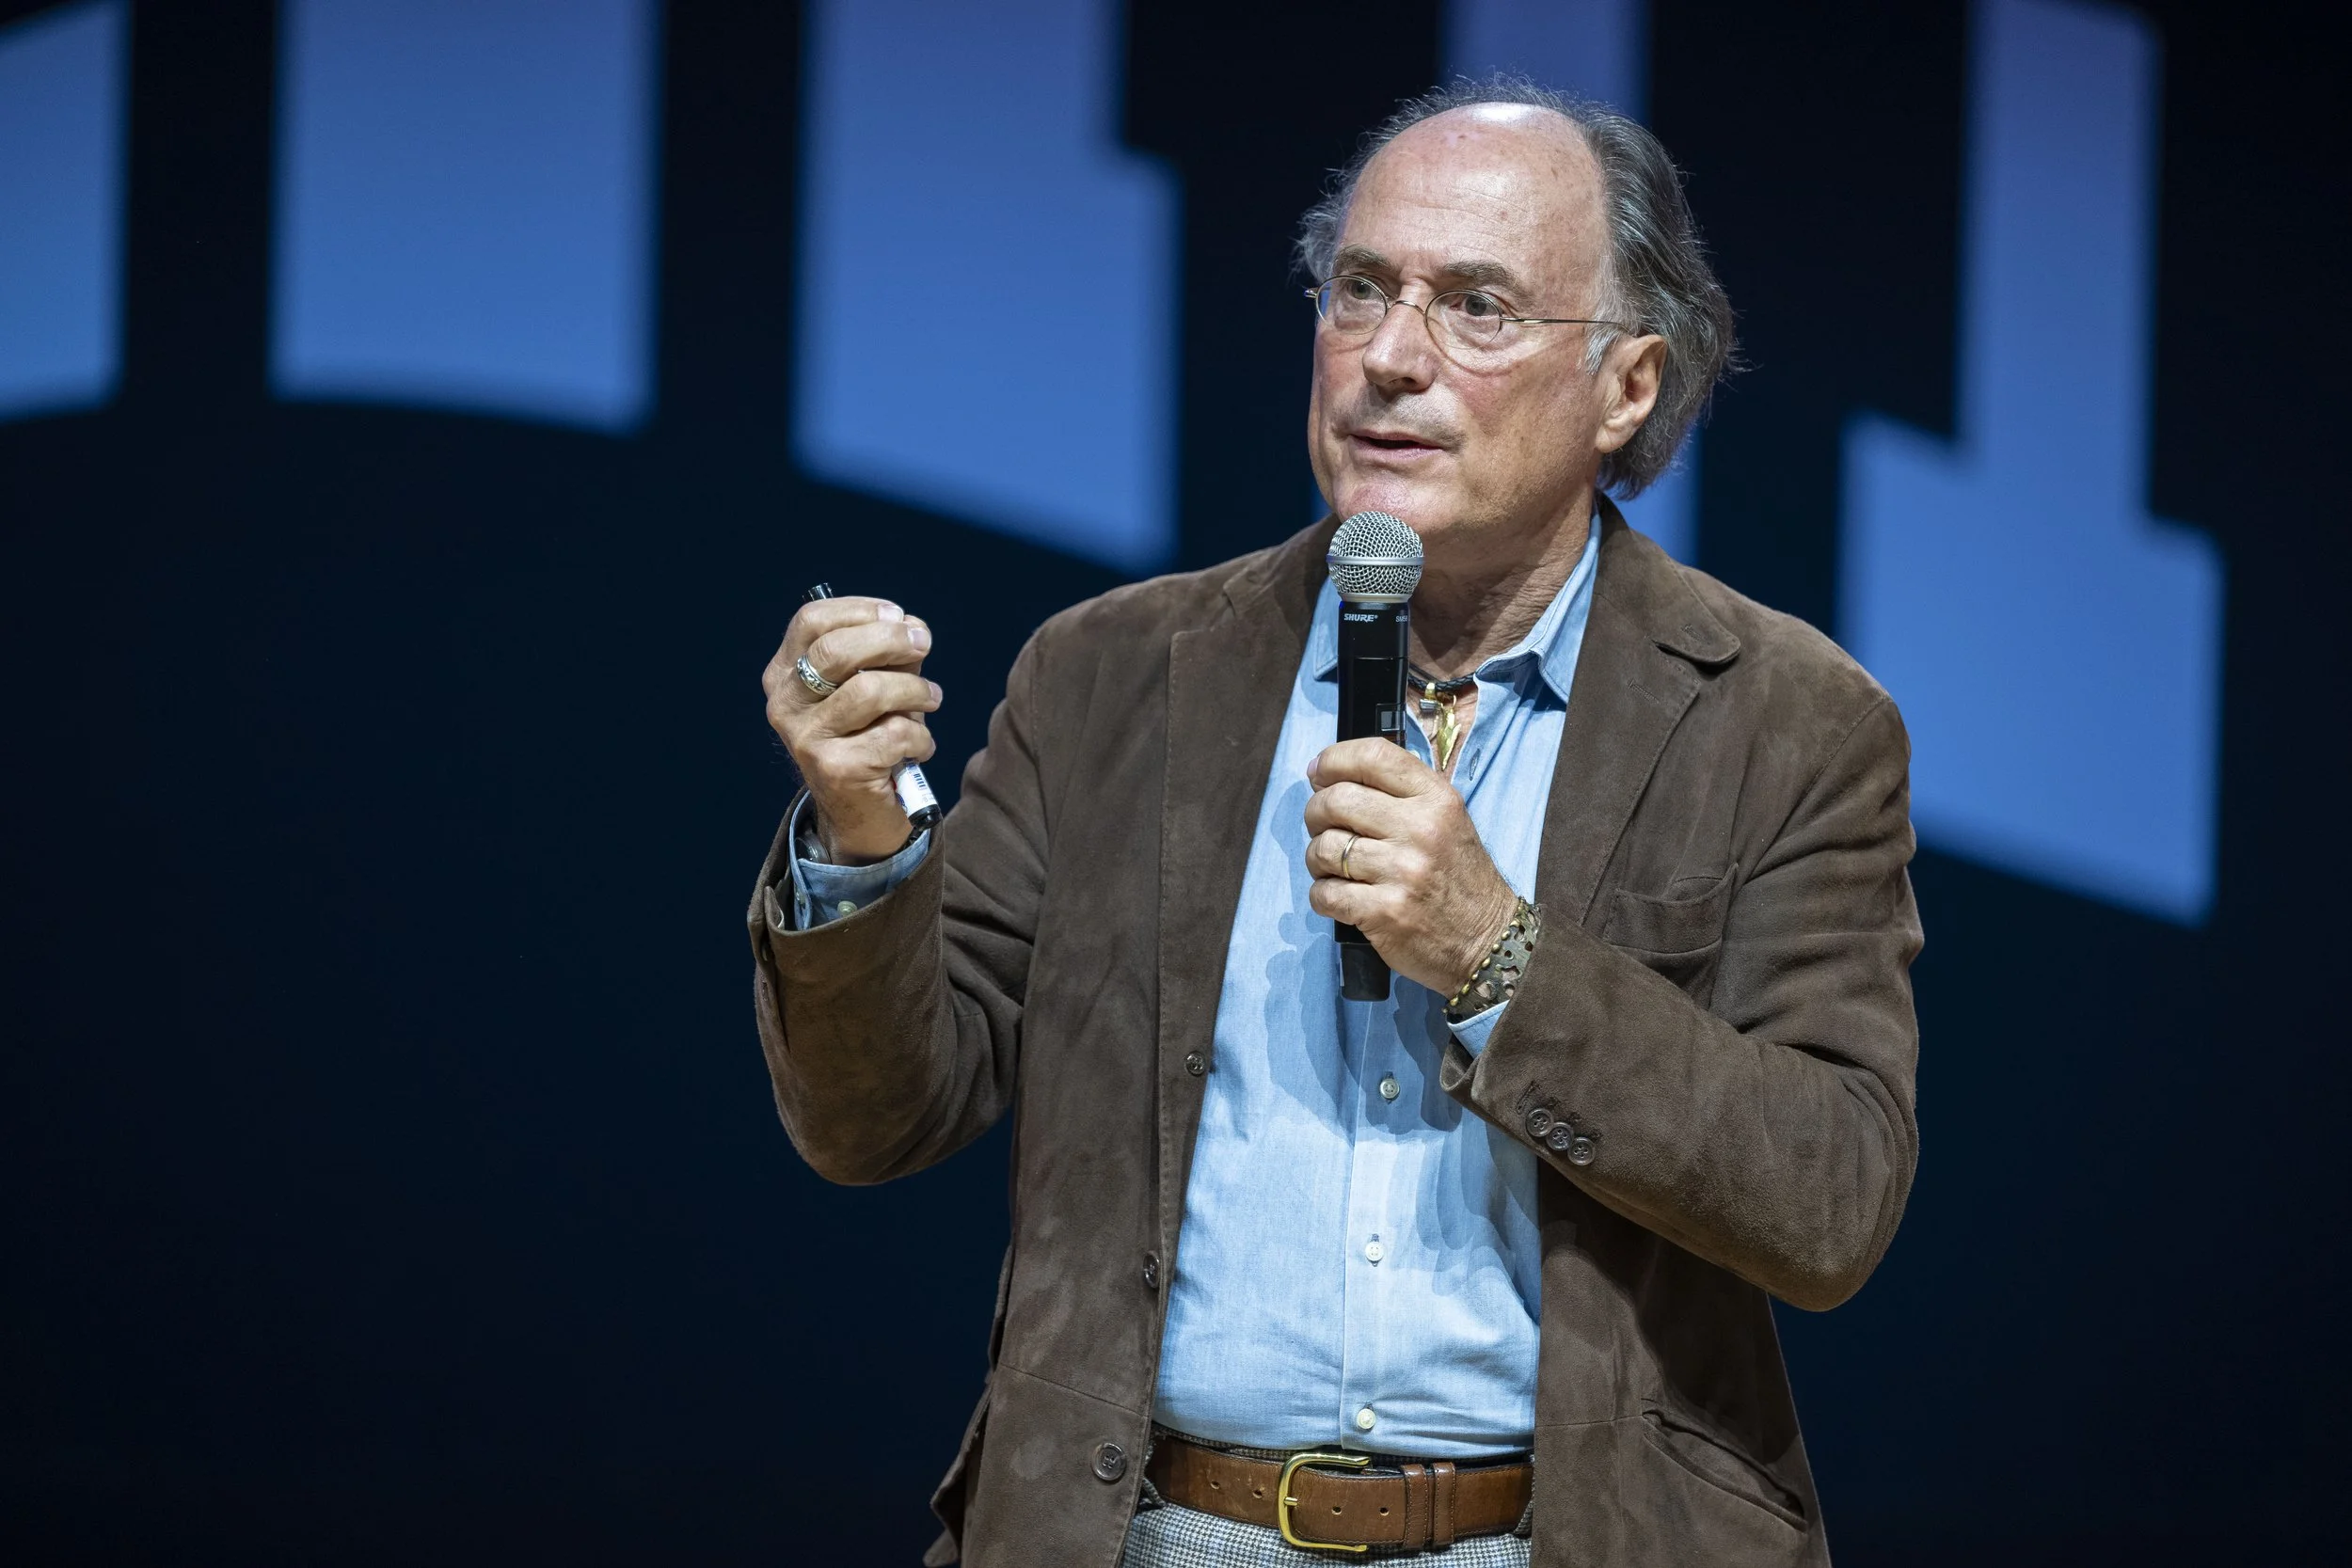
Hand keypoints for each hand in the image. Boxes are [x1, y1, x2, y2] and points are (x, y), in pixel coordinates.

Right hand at [763, 596, 940, 864]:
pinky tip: (920, 748)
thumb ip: (887, 653)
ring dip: (915, 690)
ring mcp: (804, 738)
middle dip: (890, 639)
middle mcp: (785, 704)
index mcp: (785, 673)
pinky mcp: (834, 769)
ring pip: (869, 690)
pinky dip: (921, 738)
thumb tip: (912, 627)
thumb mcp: (873, 684)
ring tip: (931, 698)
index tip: (898, 615)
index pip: (811, 621)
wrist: (860, 813)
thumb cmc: (870, 735)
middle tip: (923, 644)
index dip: (859, 610)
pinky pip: (893, 734)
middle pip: (835, 650)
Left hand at [1303, 739, 1519, 995]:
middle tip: (1322, 827)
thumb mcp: (1447, 820)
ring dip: (1317, 859)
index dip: (1333, 759)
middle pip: (1335, 800)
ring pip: (1324, 847)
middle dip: (1315, 813)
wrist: (1486, 941)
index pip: (1373, 755)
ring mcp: (1403, 872)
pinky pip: (1324, 893)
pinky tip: (1339, 897)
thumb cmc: (1458, 877)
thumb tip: (1327, 776)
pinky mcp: (1385, 912)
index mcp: (1437, 799)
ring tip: (1334, 868)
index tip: (1318, 773)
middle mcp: (1421, 829)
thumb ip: (1400, 793)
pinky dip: (1322, 896)